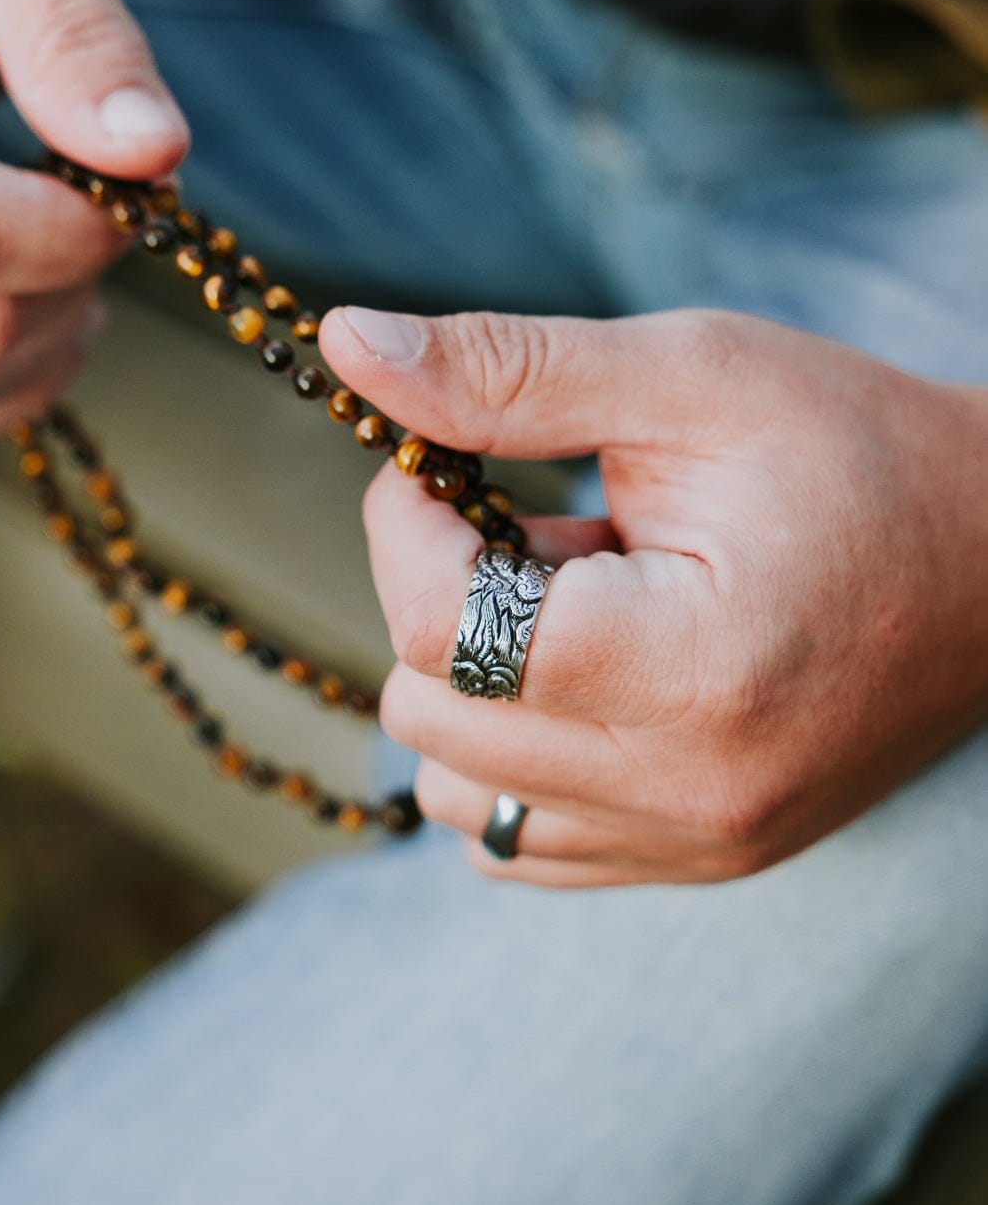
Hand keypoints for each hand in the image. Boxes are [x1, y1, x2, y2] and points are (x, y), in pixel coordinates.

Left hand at [319, 305, 987, 885]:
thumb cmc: (858, 449)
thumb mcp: (689, 376)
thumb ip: (507, 370)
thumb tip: (344, 344)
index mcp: (695, 669)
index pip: (438, 631)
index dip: (403, 527)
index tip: (441, 466)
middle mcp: (690, 789)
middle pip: (429, 719)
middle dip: (438, 601)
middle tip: (533, 527)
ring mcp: (695, 842)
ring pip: (456, 796)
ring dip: (468, 688)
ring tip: (574, 604)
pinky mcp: (697, 860)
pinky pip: (518, 844)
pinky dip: (510, 756)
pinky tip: (584, 675)